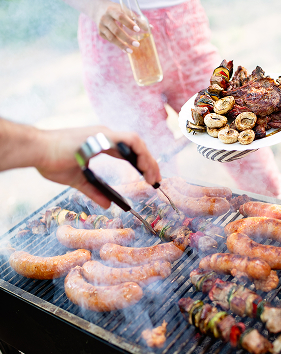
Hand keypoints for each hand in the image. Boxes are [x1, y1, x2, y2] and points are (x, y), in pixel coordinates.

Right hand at [37, 125, 161, 207]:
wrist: (37, 151)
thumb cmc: (52, 161)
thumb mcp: (78, 180)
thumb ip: (94, 191)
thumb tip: (108, 205)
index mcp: (100, 143)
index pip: (128, 152)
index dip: (140, 164)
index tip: (148, 178)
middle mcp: (105, 135)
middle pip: (136, 147)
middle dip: (149, 163)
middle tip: (156, 181)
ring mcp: (105, 133)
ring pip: (137, 142)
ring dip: (148, 159)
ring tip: (153, 178)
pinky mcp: (103, 135)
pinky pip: (131, 141)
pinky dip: (141, 153)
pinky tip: (145, 168)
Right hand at [94, 2, 142, 52]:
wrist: (97, 9)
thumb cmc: (115, 10)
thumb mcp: (124, 10)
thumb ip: (136, 19)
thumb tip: (150, 28)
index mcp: (112, 10)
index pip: (121, 17)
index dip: (129, 23)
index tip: (138, 30)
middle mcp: (105, 18)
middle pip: (116, 30)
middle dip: (127, 38)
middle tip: (137, 44)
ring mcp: (101, 26)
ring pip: (112, 38)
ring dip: (122, 45)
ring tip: (131, 51)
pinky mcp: (100, 32)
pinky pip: (110, 41)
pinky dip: (118, 46)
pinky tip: (125, 50)